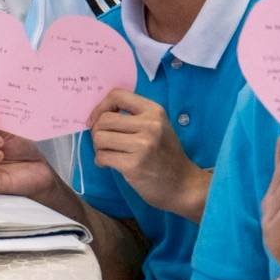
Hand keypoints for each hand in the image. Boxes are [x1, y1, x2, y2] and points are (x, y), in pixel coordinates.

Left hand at [88, 90, 208, 219]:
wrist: (183, 184)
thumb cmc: (165, 155)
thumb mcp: (157, 127)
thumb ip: (133, 117)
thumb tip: (98, 116)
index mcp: (154, 111)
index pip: (117, 95)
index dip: (101, 107)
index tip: (96, 120)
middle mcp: (149, 125)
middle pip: (104, 119)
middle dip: (97, 132)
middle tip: (104, 142)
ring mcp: (142, 145)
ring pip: (99, 138)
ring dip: (98, 147)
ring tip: (108, 153)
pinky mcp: (133, 165)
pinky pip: (102, 157)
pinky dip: (100, 161)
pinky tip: (110, 164)